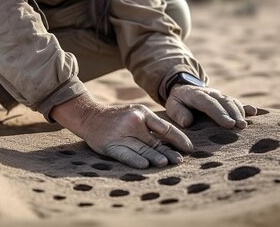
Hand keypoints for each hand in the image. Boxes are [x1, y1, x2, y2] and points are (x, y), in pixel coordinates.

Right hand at [51, 94, 193, 168]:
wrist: (89, 117)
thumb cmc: (118, 118)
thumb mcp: (136, 114)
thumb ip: (152, 127)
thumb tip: (175, 143)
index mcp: (142, 114)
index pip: (164, 127)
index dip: (178, 138)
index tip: (190, 149)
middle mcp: (133, 122)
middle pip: (154, 141)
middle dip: (168, 152)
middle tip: (180, 161)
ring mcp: (121, 134)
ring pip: (141, 149)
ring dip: (154, 157)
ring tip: (165, 163)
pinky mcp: (110, 145)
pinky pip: (125, 155)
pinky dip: (135, 160)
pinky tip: (145, 166)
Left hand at [165, 85, 257, 128]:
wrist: (184, 90)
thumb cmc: (178, 102)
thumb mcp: (172, 106)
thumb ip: (178, 113)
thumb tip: (187, 122)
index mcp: (195, 95)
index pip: (209, 103)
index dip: (220, 113)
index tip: (229, 124)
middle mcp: (210, 93)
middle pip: (224, 101)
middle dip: (233, 113)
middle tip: (241, 126)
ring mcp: (219, 95)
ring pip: (231, 101)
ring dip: (240, 112)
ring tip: (245, 125)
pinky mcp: (225, 99)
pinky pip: (236, 101)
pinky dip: (245, 106)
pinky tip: (255, 112)